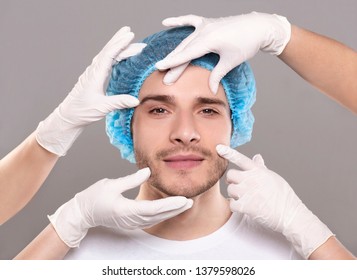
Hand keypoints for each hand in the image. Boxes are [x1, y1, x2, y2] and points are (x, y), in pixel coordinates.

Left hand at [36, 26, 145, 155]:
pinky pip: (104, 62)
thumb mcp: (102, 107)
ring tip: (126, 39)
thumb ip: (119, 102)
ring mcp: (93, 73)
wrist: (69, 116)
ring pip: (106, 55)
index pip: (109, 55)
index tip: (129, 36)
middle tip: (130, 32)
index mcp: (95, 75)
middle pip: (107, 51)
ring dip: (116, 46)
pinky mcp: (93, 77)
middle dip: (119, 41)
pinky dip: (113, 55)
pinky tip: (118, 55)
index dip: (119, 44)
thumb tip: (136, 100)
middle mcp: (93, 71)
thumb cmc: (82, 111)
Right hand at [49, 168, 192, 247]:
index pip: (153, 209)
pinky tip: (170, 209)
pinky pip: (151, 220)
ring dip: (171, 212)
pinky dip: (163, 214)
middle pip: (158, 216)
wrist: (82, 214)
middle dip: (175, 209)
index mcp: (126, 210)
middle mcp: (131, 219)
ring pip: (156, 219)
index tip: (183, 199)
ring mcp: (131, 223)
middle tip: (190, 201)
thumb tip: (148, 171)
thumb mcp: (111, 185)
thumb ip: (131, 180)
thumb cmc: (93, 198)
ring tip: (184, 204)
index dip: (170, 204)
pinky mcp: (131, 222)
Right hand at [156, 12, 290, 93]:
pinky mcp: (208, 22)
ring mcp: (205, 25)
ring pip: (185, 40)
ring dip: (175, 52)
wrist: (258, 27)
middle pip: (184, 50)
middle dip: (173, 64)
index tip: (160, 69)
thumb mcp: (231, 61)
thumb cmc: (246, 44)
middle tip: (165, 78)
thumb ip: (217, 75)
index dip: (173, 63)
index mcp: (210, 40)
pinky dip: (178, 21)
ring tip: (165, 63)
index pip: (187, 54)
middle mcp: (205, 30)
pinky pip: (190, 20)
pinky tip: (166, 22)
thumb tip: (210, 90)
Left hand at [216, 144, 332, 258]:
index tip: (218, 148)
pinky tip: (245, 207)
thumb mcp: (273, 177)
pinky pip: (232, 204)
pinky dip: (236, 207)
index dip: (229, 153)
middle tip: (239, 187)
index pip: (241, 159)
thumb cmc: (283, 196)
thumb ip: (261, 168)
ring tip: (246, 198)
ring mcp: (248, 192)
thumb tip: (257, 156)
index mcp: (258, 171)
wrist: (290, 214)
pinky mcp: (246, 206)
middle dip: (232, 181)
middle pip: (230, 175)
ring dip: (234, 195)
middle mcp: (252, 179)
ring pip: (230, 190)